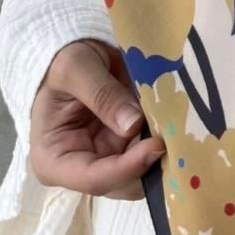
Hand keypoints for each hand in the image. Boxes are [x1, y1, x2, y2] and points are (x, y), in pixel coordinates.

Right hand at [28, 37, 164, 199]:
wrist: (75, 51)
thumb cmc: (62, 62)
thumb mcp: (74, 68)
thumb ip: (101, 94)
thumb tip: (133, 124)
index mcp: (54, 160)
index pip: (93, 179)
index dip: (127, 168)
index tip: (156, 146)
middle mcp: (81, 169)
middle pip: (122, 183)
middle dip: (149, 165)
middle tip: (176, 138)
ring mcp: (107, 160)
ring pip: (141, 174)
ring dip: (162, 155)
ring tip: (180, 128)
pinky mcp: (127, 148)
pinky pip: (150, 153)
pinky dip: (165, 141)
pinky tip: (179, 124)